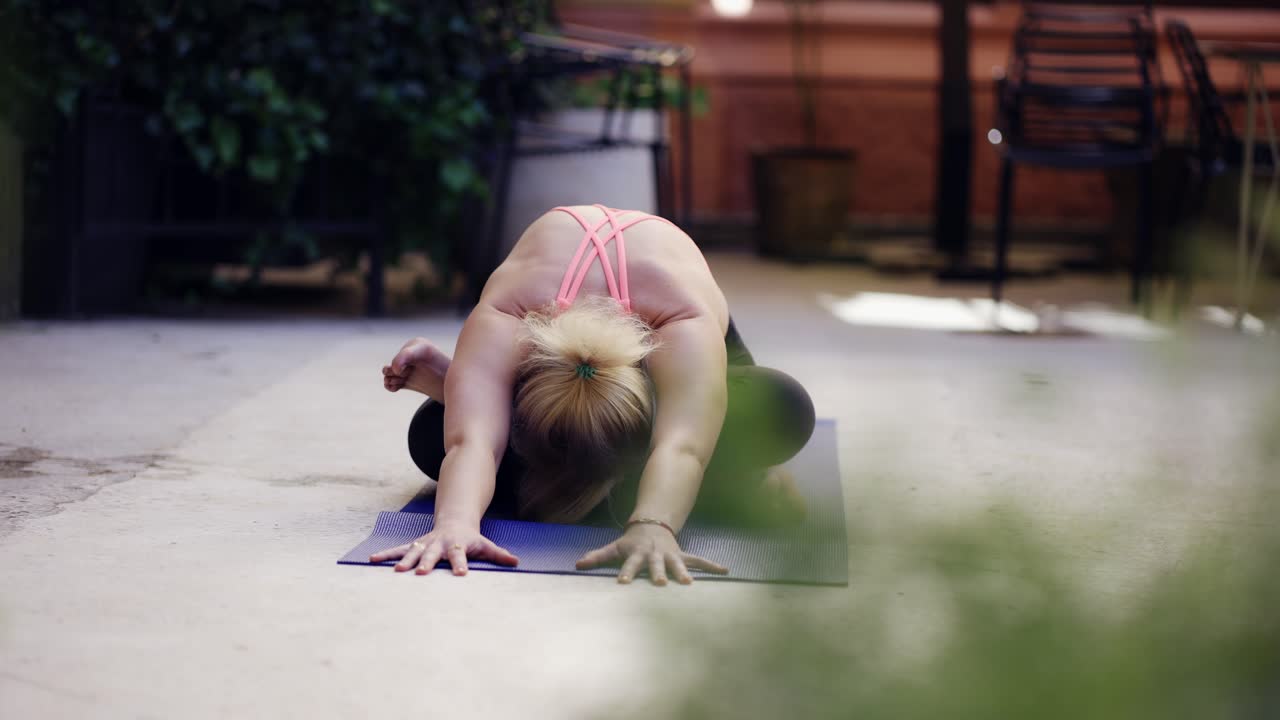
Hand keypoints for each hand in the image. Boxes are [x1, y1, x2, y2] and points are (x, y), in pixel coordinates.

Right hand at [369, 523, 518, 575]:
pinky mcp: (415, 545)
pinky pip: (399, 550)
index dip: (460, 564)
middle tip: (422, 573)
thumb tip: (516, 562)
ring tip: (396, 572)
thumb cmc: (472, 539)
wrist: (455, 521)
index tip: (461, 574)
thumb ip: (499, 554)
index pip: (460, 555)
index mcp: (457, 545)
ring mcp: (425, 543)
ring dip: (404, 561)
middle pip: (433, 554)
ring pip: (413, 552)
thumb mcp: (486, 545)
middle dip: (427, 563)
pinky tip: (373, 560)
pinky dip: (387, 555)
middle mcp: (439, 543)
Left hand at [575, 523, 727, 585]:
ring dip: (684, 572)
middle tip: (660, 583)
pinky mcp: (682, 555)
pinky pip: (698, 560)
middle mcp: (655, 555)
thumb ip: (597, 556)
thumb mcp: (614, 548)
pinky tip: (725, 571)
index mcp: (638, 554)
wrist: (651, 525)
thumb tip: (577, 564)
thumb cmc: (630, 542)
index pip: (630, 565)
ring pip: (678, 564)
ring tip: (690, 583)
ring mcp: (670, 555)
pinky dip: (711, 565)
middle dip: (658, 573)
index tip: (623, 583)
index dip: (627, 573)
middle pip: (656, 565)